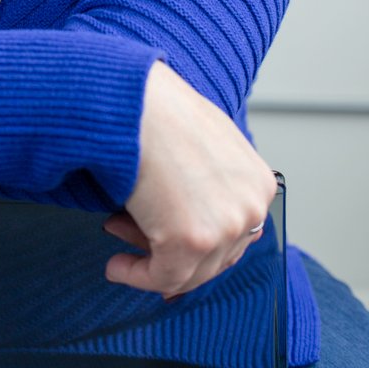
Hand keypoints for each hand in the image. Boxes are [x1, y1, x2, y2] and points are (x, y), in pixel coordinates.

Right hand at [104, 60, 276, 299]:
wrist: (134, 99)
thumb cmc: (159, 108)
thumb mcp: (205, 140)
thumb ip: (214, 176)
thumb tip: (192, 204)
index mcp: (258, 183)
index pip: (236, 234)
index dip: (200, 245)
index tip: (173, 248)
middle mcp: (250, 208)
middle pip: (214, 257)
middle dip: (170, 250)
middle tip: (134, 237)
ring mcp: (224, 227)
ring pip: (187, 271)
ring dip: (147, 259)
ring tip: (117, 235)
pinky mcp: (191, 241)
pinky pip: (162, 277)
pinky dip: (135, 275)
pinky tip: (116, 266)